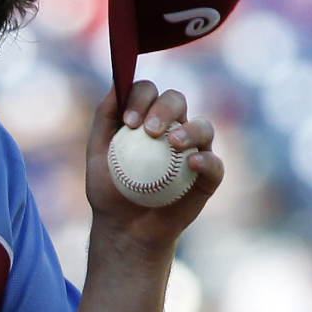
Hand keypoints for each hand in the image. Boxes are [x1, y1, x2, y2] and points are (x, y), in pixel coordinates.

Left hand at [84, 81, 224, 253]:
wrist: (123, 228)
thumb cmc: (109, 188)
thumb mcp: (96, 153)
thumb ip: (104, 118)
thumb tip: (115, 83)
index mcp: (146, 117)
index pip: (148, 91)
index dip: (140, 98)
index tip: (128, 122)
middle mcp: (173, 127)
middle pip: (176, 100)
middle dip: (163, 108)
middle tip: (148, 130)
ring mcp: (193, 150)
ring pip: (203, 126)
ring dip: (189, 129)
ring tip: (172, 142)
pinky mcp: (206, 176)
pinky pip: (215, 164)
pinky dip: (206, 161)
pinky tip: (191, 162)